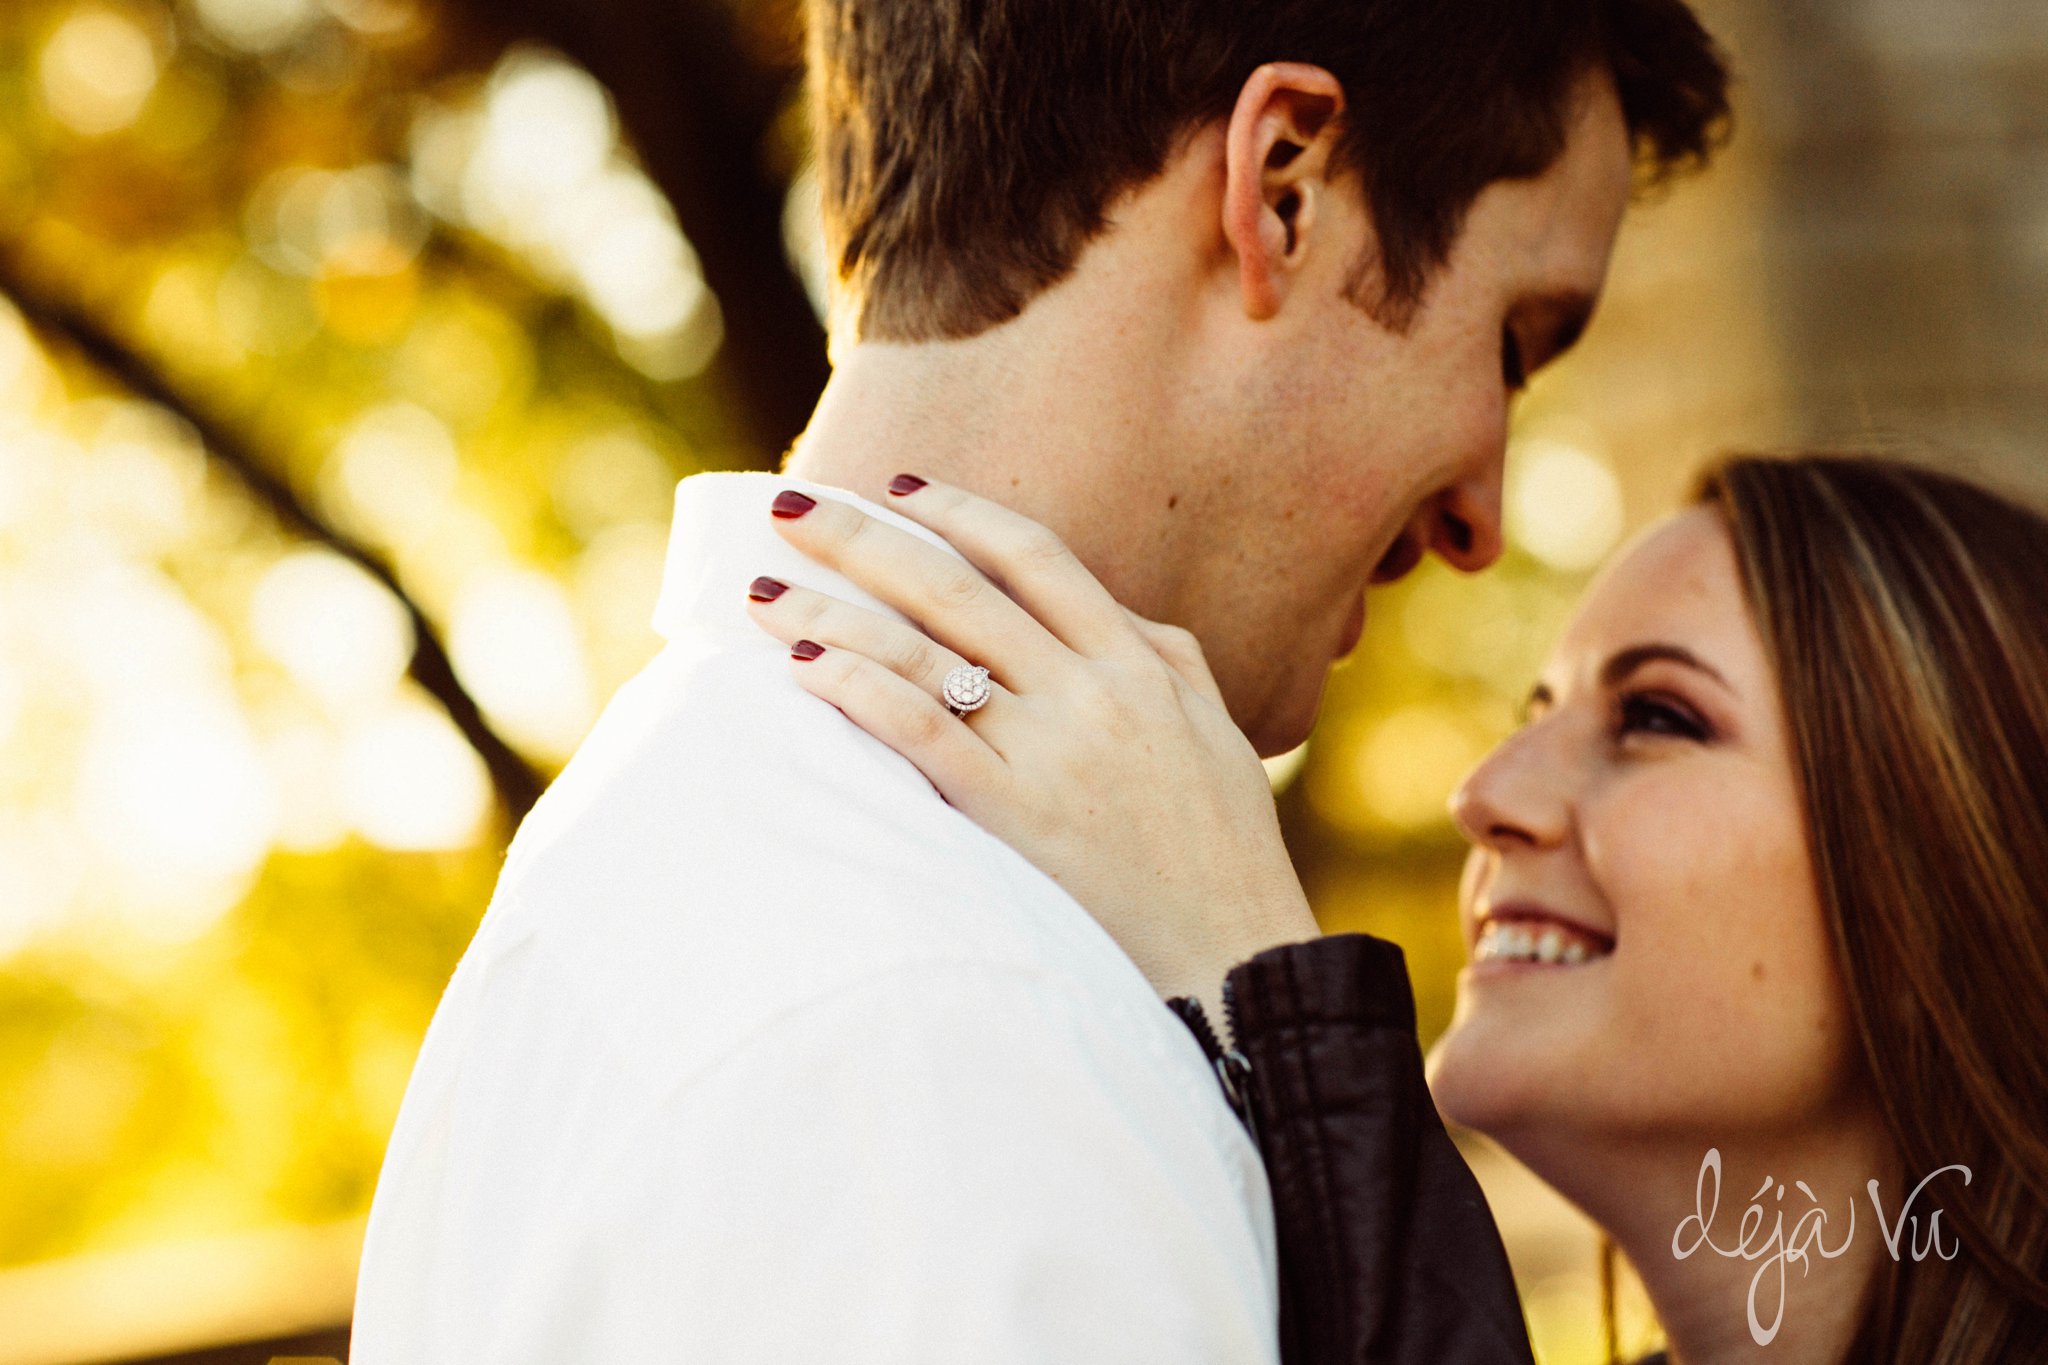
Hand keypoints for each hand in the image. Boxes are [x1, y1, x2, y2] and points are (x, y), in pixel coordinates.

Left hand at [745, 477, 1320, 1033]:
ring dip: (833, 612)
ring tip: (765, 591)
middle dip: (862, 538)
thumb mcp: (1217, 734)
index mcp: (1139, 663)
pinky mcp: (1012, 815)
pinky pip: (919, 730)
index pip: (1035, 556)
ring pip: (922, 652)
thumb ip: (1168, 660)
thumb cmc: (1225, 856)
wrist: (1236, 964)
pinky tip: (805, 667)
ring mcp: (1050, 751)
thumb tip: (1118, 612)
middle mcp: (1091, 691)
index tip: (895, 487)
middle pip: (955, 587)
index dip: (959, 512)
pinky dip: (857, 687)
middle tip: (790, 506)